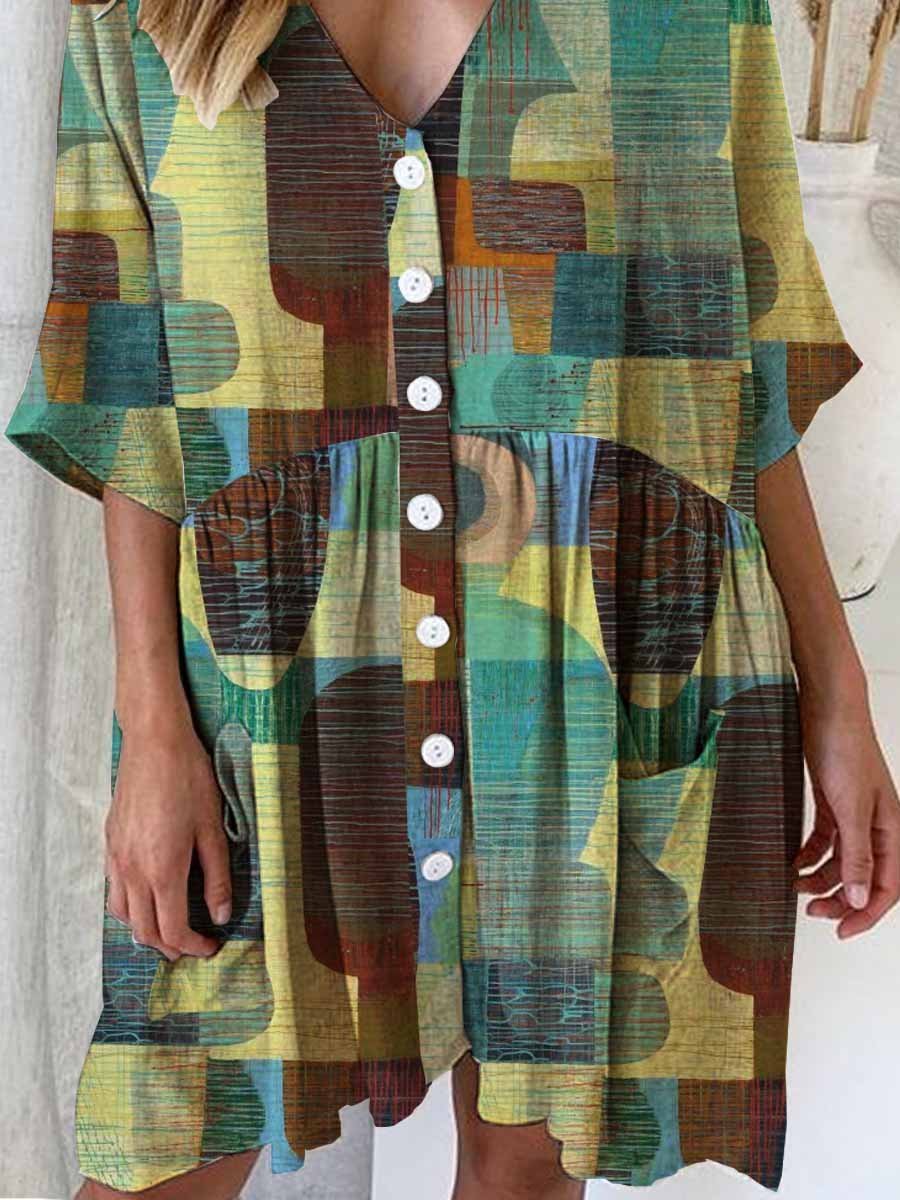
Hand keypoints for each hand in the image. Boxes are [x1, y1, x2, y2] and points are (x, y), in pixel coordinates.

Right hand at [104, 713, 232, 959]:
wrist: (154, 743)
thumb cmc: (189, 780)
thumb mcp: (213, 829)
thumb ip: (216, 877)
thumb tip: (221, 915)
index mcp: (162, 870)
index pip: (173, 930)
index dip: (193, 947)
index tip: (212, 946)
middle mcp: (133, 871)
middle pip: (144, 930)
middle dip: (170, 947)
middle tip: (193, 946)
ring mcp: (116, 858)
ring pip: (122, 914)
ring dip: (146, 930)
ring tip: (170, 928)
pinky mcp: (110, 844)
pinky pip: (114, 890)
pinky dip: (130, 906)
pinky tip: (148, 897)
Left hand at [794, 683, 899, 938]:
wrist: (827, 709)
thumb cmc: (845, 750)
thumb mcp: (850, 807)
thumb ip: (857, 854)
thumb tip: (861, 899)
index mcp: (891, 830)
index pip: (887, 887)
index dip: (867, 914)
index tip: (841, 931)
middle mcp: (876, 826)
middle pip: (864, 878)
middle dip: (840, 899)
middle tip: (810, 911)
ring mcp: (854, 814)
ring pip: (843, 861)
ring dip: (822, 878)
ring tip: (795, 887)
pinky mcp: (833, 802)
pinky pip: (826, 840)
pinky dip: (811, 855)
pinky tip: (793, 863)